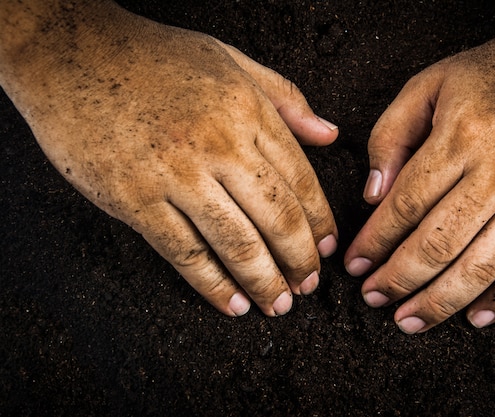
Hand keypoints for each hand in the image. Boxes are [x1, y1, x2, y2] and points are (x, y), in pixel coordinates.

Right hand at [0, 1, 337, 316]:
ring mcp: (176, 176)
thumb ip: (285, 98)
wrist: (72, 55)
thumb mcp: (230, 59)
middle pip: (276, 218)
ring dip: (264, 282)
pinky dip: (213, 286)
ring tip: (279, 304)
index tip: (328, 246)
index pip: (301, 179)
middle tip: (309, 286)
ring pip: (237, 244)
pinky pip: (185, 254)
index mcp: (246, 111)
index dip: (320, 221)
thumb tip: (328, 135)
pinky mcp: (136, 201)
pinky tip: (232, 304)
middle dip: (300, 261)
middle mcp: (218, 146)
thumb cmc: (153, 57)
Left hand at [345, 1, 494, 332]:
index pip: (405, 205)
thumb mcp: (431, 84)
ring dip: (440, 301)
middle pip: (439, 243)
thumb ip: (391, 135)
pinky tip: (477, 317)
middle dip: (398, 280)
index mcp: (462, 136)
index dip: (374, 241)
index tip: (354, 263)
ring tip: (409, 320)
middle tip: (373, 298)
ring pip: (483, 265)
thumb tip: (372, 194)